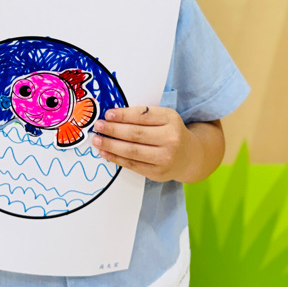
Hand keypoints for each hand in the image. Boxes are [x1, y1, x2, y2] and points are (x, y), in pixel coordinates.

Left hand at [91, 106, 210, 182]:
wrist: (190, 157)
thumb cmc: (171, 132)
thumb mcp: (164, 118)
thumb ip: (142, 116)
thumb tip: (111, 116)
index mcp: (171, 119)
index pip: (142, 116)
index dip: (123, 115)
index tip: (108, 114)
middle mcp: (170, 139)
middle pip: (135, 134)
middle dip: (113, 129)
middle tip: (98, 126)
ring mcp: (165, 158)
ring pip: (132, 151)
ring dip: (110, 145)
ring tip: (97, 139)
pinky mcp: (157, 173)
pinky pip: (132, 164)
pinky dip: (115, 158)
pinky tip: (105, 152)